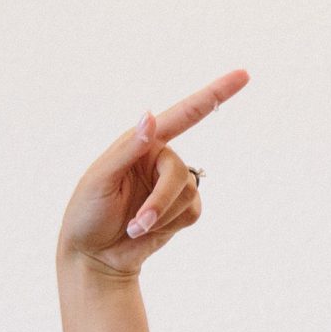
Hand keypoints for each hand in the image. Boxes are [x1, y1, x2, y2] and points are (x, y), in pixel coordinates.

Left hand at [58, 71, 250, 277]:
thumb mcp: (99, 179)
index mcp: (140, 141)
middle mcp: (159, 158)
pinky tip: (149, 231)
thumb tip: (151, 116)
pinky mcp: (181, 209)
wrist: (94, 255)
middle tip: (138, 224)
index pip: (184, 114)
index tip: (244, 75)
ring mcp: (171, 184)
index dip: (215, 94)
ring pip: (188, 192)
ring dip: (162, 216)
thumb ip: (128, 149)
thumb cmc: (86, 213)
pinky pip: (194, 211)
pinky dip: (172, 225)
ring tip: (135, 228)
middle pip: (178, 171)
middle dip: (160, 201)